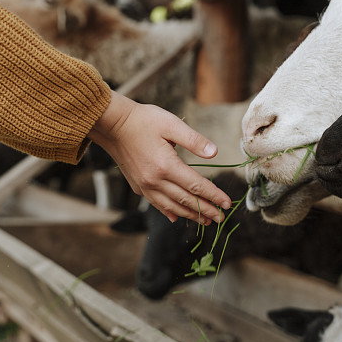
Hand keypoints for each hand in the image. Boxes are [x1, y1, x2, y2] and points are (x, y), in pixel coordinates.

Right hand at [88, 92, 231, 223]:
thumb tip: (214, 153)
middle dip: (206, 210)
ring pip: (172, 206)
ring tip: (205, 221)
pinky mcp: (137, 185)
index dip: (213, 196)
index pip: (196, 186)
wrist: (113, 124)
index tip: (227, 204)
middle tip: (222, 218)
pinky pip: (156, 204)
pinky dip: (169, 212)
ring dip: (190, 215)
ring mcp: (145, 185)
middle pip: (186, 200)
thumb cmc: (144, 120)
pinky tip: (176, 217)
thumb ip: (194, 140)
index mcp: (166, 165)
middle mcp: (155, 180)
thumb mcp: (172, 124)